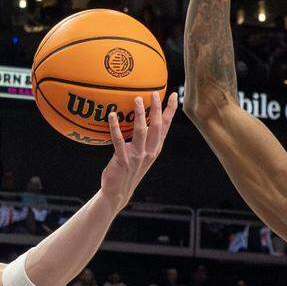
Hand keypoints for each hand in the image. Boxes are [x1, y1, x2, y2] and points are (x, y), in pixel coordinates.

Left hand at [100, 91, 178, 209]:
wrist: (118, 192)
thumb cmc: (127, 169)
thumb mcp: (139, 154)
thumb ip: (141, 139)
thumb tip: (139, 118)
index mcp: (155, 148)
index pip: (166, 126)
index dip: (171, 110)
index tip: (175, 95)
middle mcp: (149, 151)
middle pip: (157, 126)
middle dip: (157, 108)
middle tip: (154, 93)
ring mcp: (137, 156)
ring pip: (142, 131)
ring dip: (140, 114)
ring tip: (137, 99)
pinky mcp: (123, 160)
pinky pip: (118, 141)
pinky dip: (115, 127)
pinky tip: (111, 116)